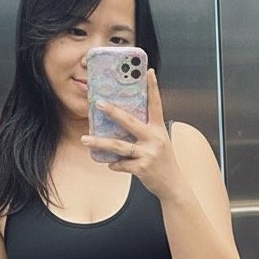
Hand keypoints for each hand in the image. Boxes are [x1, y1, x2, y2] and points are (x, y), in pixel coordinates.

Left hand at [81, 70, 183, 200]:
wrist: (173, 185)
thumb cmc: (163, 161)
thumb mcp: (160, 142)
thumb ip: (146, 131)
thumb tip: (122, 120)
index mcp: (159, 129)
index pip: (156, 104)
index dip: (153, 87)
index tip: (149, 72)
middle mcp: (154, 138)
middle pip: (130, 121)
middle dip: (112, 111)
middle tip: (98, 103)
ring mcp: (148, 153)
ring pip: (119, 145)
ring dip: (100, 143)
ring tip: (85, 140)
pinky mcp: (142, 168)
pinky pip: (121, 164)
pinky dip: (114, 165)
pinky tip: (111, 165)